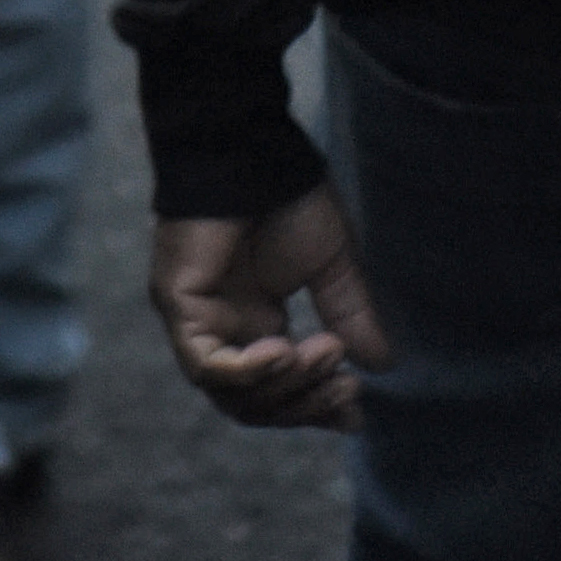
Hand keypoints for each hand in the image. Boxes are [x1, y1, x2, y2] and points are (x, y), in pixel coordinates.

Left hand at [152, 188, 389, 432]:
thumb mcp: (331, 267)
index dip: (314, 408)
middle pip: (255, 406)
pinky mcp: (177, 304)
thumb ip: (351, 315)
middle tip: (346, 386)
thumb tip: (382, 366)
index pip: (276, 392)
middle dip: (305, 406)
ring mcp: (195, 320)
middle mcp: (221, 329)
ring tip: (326, 353)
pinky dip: (247, 371)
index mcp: (253, 322)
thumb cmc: (287, 198)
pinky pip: (206, 365)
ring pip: (232, 395)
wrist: (250, 152)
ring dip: (286, 386)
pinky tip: (284, 351)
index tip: (355, 408)